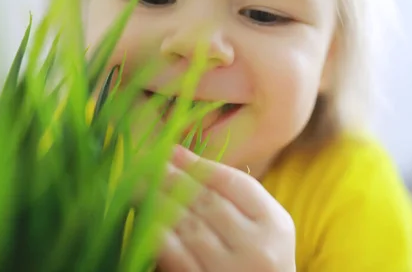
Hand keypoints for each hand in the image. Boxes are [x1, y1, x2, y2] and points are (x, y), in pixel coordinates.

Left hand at [156, 145, 295, 271]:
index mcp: (275, 225)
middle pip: (208, 202)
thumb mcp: (265, 229)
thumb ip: (237, 200)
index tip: (171, 151)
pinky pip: (176, 257)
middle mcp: (257, 248)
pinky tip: (142, 219)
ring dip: (158, 201)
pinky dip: (157, 235)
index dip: (199, 165)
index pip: (235, 184)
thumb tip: (183, 161)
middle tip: (146, 162)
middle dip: (173, 178)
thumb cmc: (260, 263)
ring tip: (136, 185)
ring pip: (189, 226)